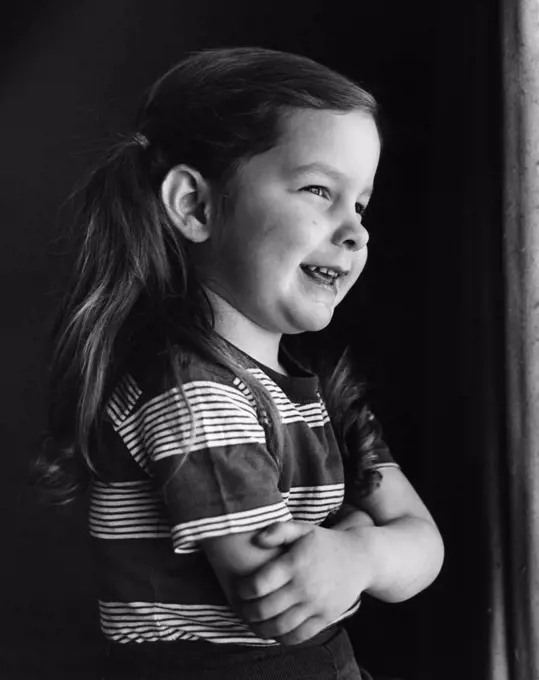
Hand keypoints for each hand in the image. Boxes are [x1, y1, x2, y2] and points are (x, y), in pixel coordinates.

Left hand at [234, 520, 370, 644]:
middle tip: (242, 607)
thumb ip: (278, 530)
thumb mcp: (303, 529)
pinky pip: (299, 635)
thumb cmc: (324, 542)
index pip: (259, 585)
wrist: (359, 558)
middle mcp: (304, 586)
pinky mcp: (325, 617)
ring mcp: (315, 604)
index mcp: (294, 564)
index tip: (240, 588)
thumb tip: (256, 539)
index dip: (243, 590)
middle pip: (265, 609)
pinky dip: (282, 638)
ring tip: (254, 622)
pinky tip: (274, 630)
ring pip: (279, 626)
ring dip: (261, 628)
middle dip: (247, 611)